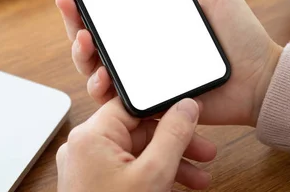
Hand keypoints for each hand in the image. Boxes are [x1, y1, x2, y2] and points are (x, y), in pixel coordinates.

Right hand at [38, 0, 282, 125]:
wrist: (258, 79)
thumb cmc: (237, 34)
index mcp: (145, 13)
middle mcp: (134, 39)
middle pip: (88, 27)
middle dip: (69, 13)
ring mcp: (135, 68)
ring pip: (91, 59)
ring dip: (79, 47)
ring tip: (86, 37)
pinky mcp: (142, 95)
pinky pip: (111, 92)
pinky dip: (99, 83)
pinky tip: (103, 74)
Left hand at [57, 97, 213, 191]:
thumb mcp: (154, 174)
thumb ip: (173, 135)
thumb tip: (185, 106)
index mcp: (91, 135)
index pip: (134, 105)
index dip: (166, 108)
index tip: (191, 115)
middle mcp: (84, 147)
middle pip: (138, 130)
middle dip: (175, 142)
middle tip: (205, 152)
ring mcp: (86, 167)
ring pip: (136, 152)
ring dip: (170, 162)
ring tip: (200, 179)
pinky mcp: (92, 183)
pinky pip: (127, 169)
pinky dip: (152, 175)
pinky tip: (178, 187)